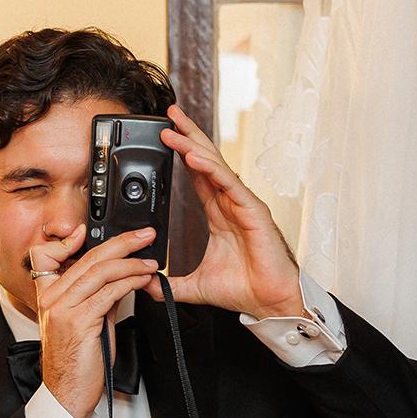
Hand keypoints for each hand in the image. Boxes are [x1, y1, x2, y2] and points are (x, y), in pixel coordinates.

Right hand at [30, 225, 157, 417]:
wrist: (68, 393)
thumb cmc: (79, 361)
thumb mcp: (86, 321)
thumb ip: (97, 297)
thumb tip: (121, 278)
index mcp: (48, 295)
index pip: (47, 255)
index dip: (68, 240)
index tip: (91, 232)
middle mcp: (52, 298)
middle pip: (87, 258)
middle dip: (121, 243)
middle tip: (144, 235)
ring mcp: (63, 309)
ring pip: (99, 272)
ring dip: (131, 262)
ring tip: (151, 261)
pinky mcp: (79, 321)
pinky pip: (108, 293)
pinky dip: (130, 282)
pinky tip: (144, 279)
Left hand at [146, 104, 302, 317]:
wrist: (269, 302)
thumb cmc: (243, 288)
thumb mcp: (195, 286)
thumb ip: (170, 284)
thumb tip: (147, 285)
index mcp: (219, 213)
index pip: (197, 175)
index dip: (182, 153)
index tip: (165, 136)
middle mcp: (230, 203)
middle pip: (206, 160)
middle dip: (188, 135)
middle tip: (169, 115)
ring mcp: (243, 204)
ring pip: (215, 166)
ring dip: (193, 146)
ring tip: (173, 131)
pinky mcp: (253, 211)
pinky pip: (229, 184)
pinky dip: (211, 169)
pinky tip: (194, 157)